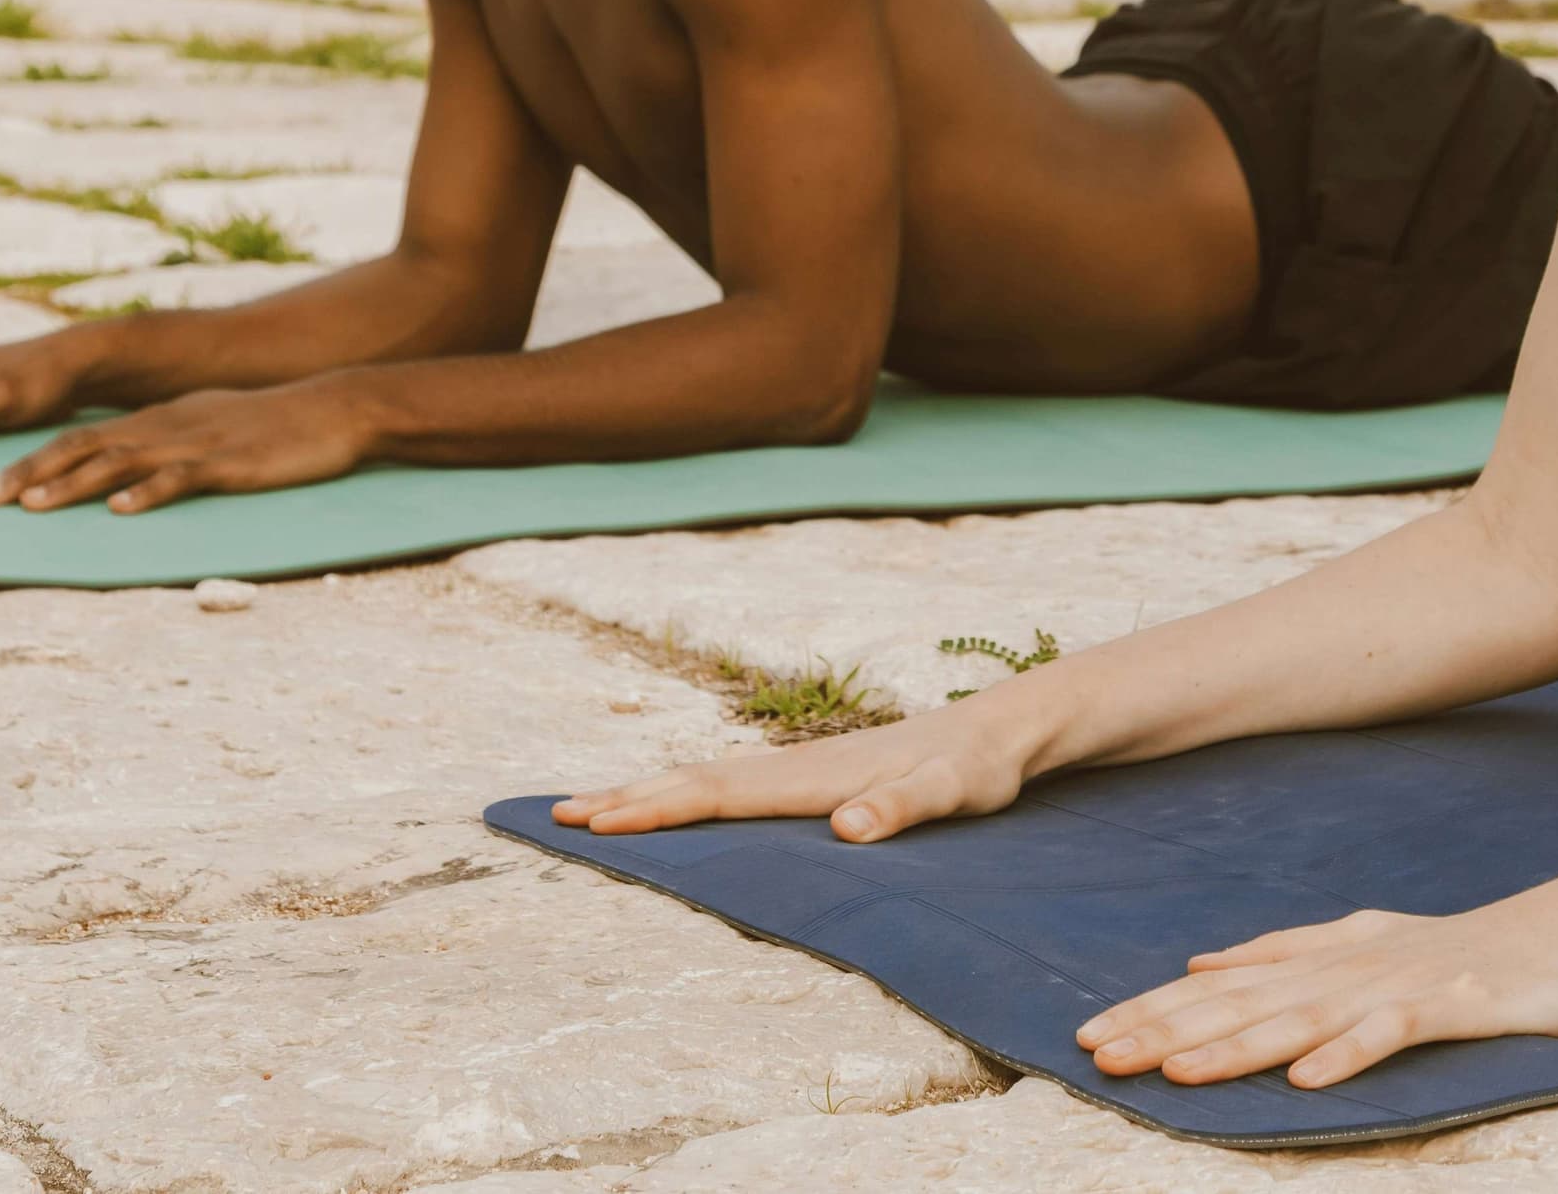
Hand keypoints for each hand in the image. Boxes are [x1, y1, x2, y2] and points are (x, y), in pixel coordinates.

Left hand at [0, 384, 372, 512]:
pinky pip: (178, 480)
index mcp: (158, 420)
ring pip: (120, 462)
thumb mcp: (209, 427)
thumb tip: (128, 475)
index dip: (32, 462)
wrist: (333, 410)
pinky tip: (120, 511)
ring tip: (32, 507)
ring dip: (72, 484)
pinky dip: (146, 495)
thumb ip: (168, 445)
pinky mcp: (226, 463)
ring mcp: (194, 444)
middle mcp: (165, 427)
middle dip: (31, 473)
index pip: (81, 438)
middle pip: (84, 447)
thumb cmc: (273, 426)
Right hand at [552, 694, 1040, 843]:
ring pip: (707, 779)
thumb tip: (845, 827)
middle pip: (695, 780)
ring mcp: (800, 768)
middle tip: (556, 815)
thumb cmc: (978, 767)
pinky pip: (731, 786)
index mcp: (814, 775)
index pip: (719, 793)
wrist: (1001, 729)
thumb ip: (903, 807)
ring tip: (590, 808)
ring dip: (647, 792)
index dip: (656, 808)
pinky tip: (673, 803)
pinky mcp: (811, 776)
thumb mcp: (952, 793)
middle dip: (626, 798)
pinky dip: (686, 793)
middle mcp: (796, 766)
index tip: (597, 820)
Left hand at [1071, 894, 1557, 1089]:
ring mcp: (1395, 985)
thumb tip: (1201, 963)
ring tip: (1174, 1073)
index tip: (1087, 1035)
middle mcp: (1344, 966)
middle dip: (1165, 1031)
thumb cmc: (1460, 950)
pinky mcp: (1449, 1007)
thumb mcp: (1359, 946)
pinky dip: (1347, 1054)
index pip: (1218, 986)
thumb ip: (1282, 954)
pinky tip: (1305, 1080)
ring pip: (1299, 1019)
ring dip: (1234, 1048)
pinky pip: (1390, 1035)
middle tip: (1098, 1056)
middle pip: (1241, 1003)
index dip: (1151, 1009)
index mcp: (1319, 956)